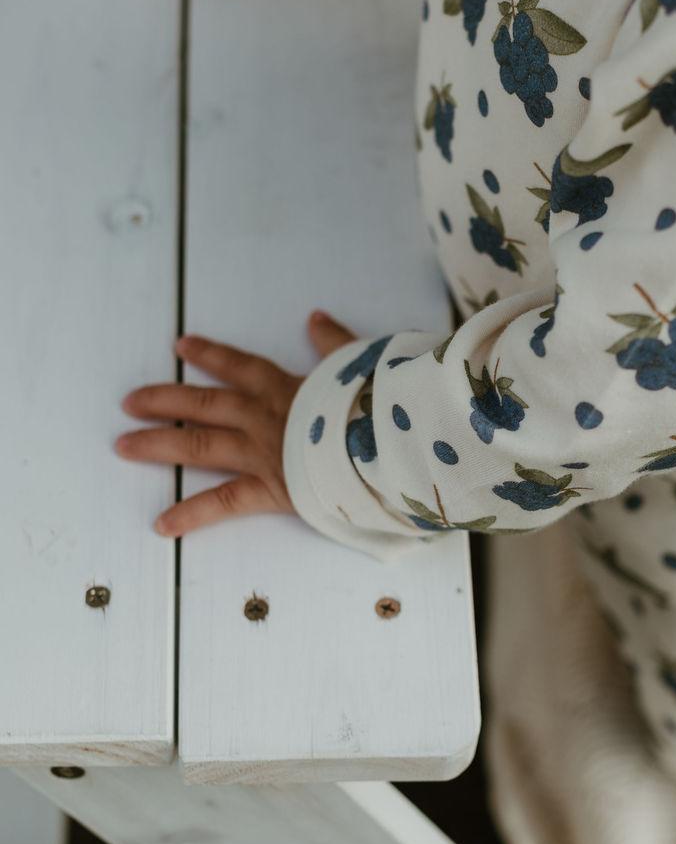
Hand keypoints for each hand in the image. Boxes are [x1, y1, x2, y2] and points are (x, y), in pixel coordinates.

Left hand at [114, 312, 356, 537]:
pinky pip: (222, 503)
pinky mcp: (269, 488)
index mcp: (285, 386)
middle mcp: (262, 416)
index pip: (238, 365)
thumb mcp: (358, 363)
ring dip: (157, 445)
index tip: (179, 346)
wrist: (385, 443)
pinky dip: (191, 514)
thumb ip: (334, 342)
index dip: (208, 354)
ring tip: (123, 445)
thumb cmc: (375, 405)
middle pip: (202, 404)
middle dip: (162, 400)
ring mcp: (260, 452)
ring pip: (198, 445)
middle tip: (128, 401)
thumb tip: (316, 318)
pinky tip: (162, 524)